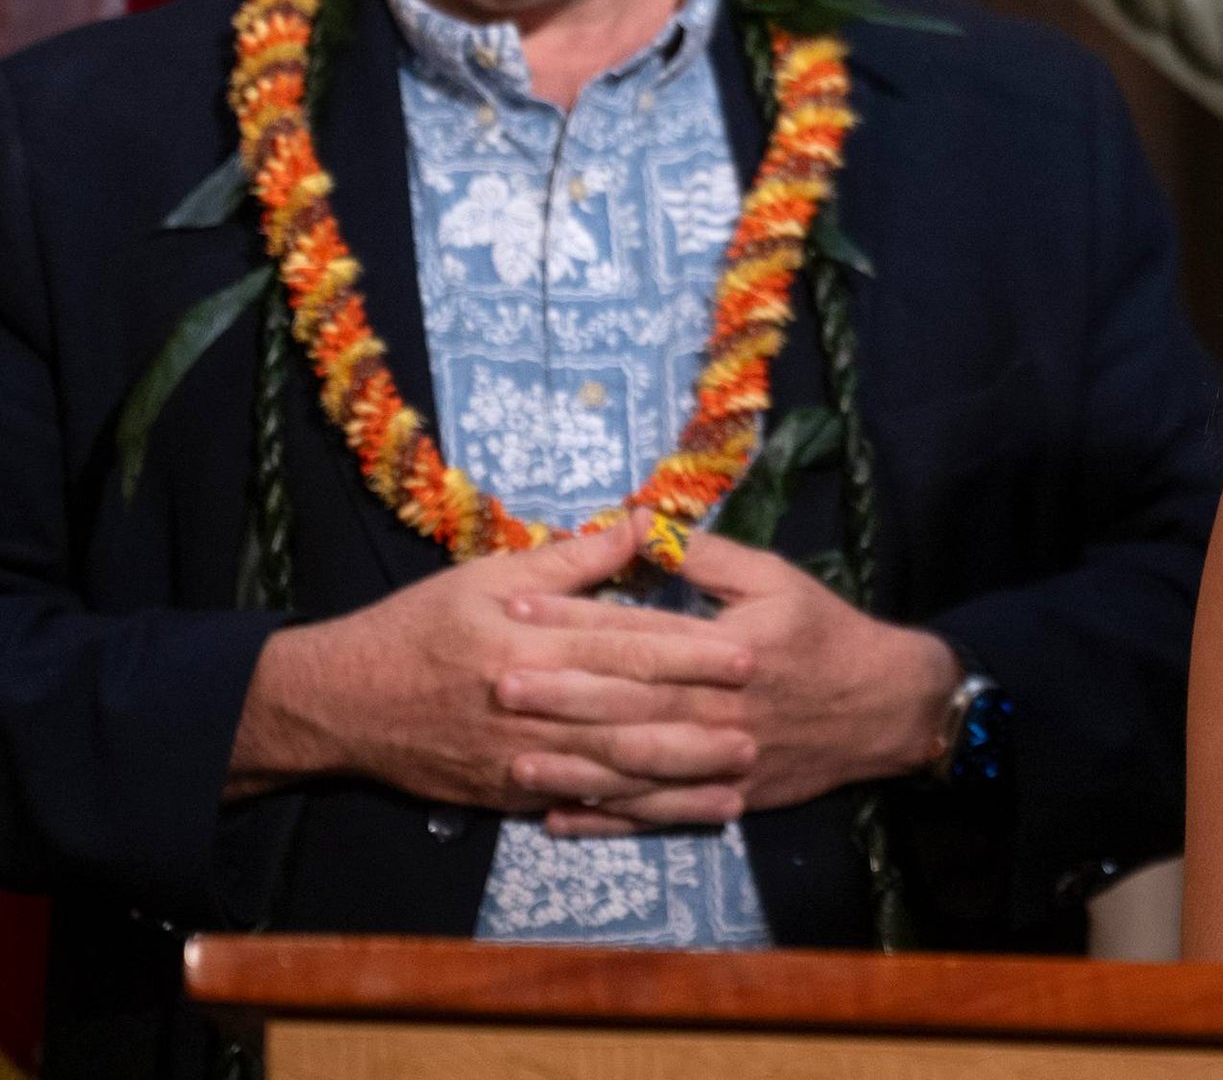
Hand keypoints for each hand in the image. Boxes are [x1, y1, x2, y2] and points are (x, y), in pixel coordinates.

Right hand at [228, 517, 759, 828]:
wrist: (343, 702)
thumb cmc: (420, 624)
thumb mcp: (489, 574)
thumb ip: (571, 560)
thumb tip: (642, 527)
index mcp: (532, 642)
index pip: (626, 646)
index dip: (689, 652)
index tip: (746, 654)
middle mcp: (533, 706)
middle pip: (629, 714)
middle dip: (699, 721)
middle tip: (760, 723)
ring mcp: (521, 759)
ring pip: (613, 769)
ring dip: (678, 776)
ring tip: (734, 775)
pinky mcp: (509, 795)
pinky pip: (580, 804)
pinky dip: (629, 811)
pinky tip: (671, 812)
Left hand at [504, 537, 960, 838]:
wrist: (881, 707)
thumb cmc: (822, 631)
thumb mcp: (774, 577)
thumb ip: (707, 556)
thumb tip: (645, 524)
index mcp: (726, 648)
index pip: (637, 633)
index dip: (576, 621)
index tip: (519, 608)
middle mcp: (716, 711)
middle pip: (627, 705)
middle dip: (559, 696)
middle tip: (497, 684)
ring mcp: (717, 764)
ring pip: (634, 770)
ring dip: (571, 767)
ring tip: (512, 759)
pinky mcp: (722, 800)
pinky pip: (655, 817)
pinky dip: (606, 821)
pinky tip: (558, 818)